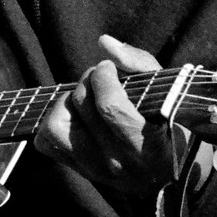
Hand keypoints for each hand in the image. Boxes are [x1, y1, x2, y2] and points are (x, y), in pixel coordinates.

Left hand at [34, 35, 175, 194]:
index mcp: (146, 146)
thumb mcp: (169, 93)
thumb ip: (139, 63)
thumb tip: (104, 42)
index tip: (110, 69)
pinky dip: (53, 122)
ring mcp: (95, 170)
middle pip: (82, 107)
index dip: (103, 77)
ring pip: (55, 125)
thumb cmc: (170, 125)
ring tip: (86, 99)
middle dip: (87, 80)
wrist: (167, 175)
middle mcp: (117, 162)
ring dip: (66, 103)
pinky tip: (75, 116)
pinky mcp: (79, 171)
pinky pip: (46, 142)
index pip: (109, 107)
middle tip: (100, 78)